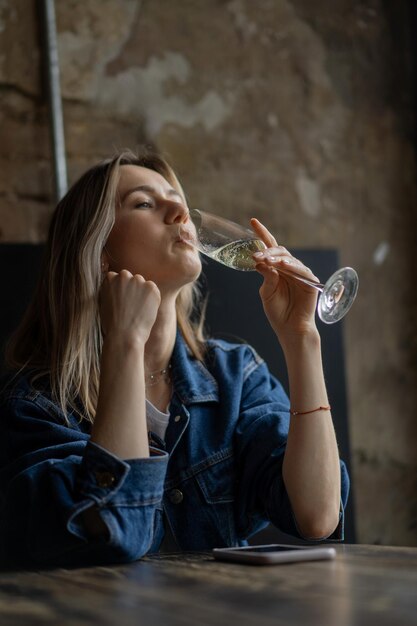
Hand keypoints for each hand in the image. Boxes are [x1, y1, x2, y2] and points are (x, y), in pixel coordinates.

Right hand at [99, 270, 160, 344]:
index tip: (121, 301)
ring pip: (143, 285)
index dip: (121, 291)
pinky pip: (154, 292)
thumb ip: (110, 291)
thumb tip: (116, 288)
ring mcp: (138, 280)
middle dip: (132, 289)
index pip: (118, 278)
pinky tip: (145, 312)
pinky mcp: (151, 287)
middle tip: (131, 307)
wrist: (124, 335)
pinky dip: (153, 300)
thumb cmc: (112, 324)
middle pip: (131, 279)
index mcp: (109, 278)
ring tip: (138, 311)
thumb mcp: (103, 303)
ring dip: (143, 294)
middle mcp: (123, 275)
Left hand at [251, 218, 318, 339]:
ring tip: (265, 260)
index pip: (270, 248)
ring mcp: (300, 274)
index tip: (253, 221)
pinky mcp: (309, 281)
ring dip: (277, 258)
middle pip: (280, 251)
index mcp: (277, 269)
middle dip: (268, 250)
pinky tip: (282, 266)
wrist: (290, 328)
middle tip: (257, 255)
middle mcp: (289, 268)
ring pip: (289, 259)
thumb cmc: (278, 312)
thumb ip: (266, 277)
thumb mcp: (267, 293)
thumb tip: (260, 262)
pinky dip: (291, 266)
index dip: (262, 234)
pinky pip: (301, 270)